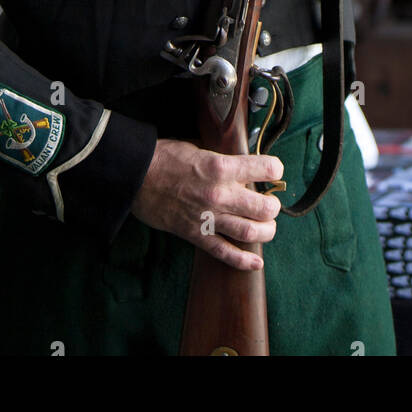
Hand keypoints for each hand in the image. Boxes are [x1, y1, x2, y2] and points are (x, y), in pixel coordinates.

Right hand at [131, 138, 283, 270]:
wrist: (136, 176)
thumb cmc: (165, 157)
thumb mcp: (199, 148)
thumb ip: (221, 160)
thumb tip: (239, 167)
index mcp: (221, 167)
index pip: (264, 169)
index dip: (274, 169)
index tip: (274, 171)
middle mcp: (220, 194)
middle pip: (263, 207)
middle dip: (273, 206)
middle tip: (270, 203)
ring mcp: (209, 217)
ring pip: (251, 232)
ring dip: (266, 231)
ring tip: (267, 227)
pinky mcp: (197, 235)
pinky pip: (225, 253)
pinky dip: (243, 261)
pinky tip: (256, 263)